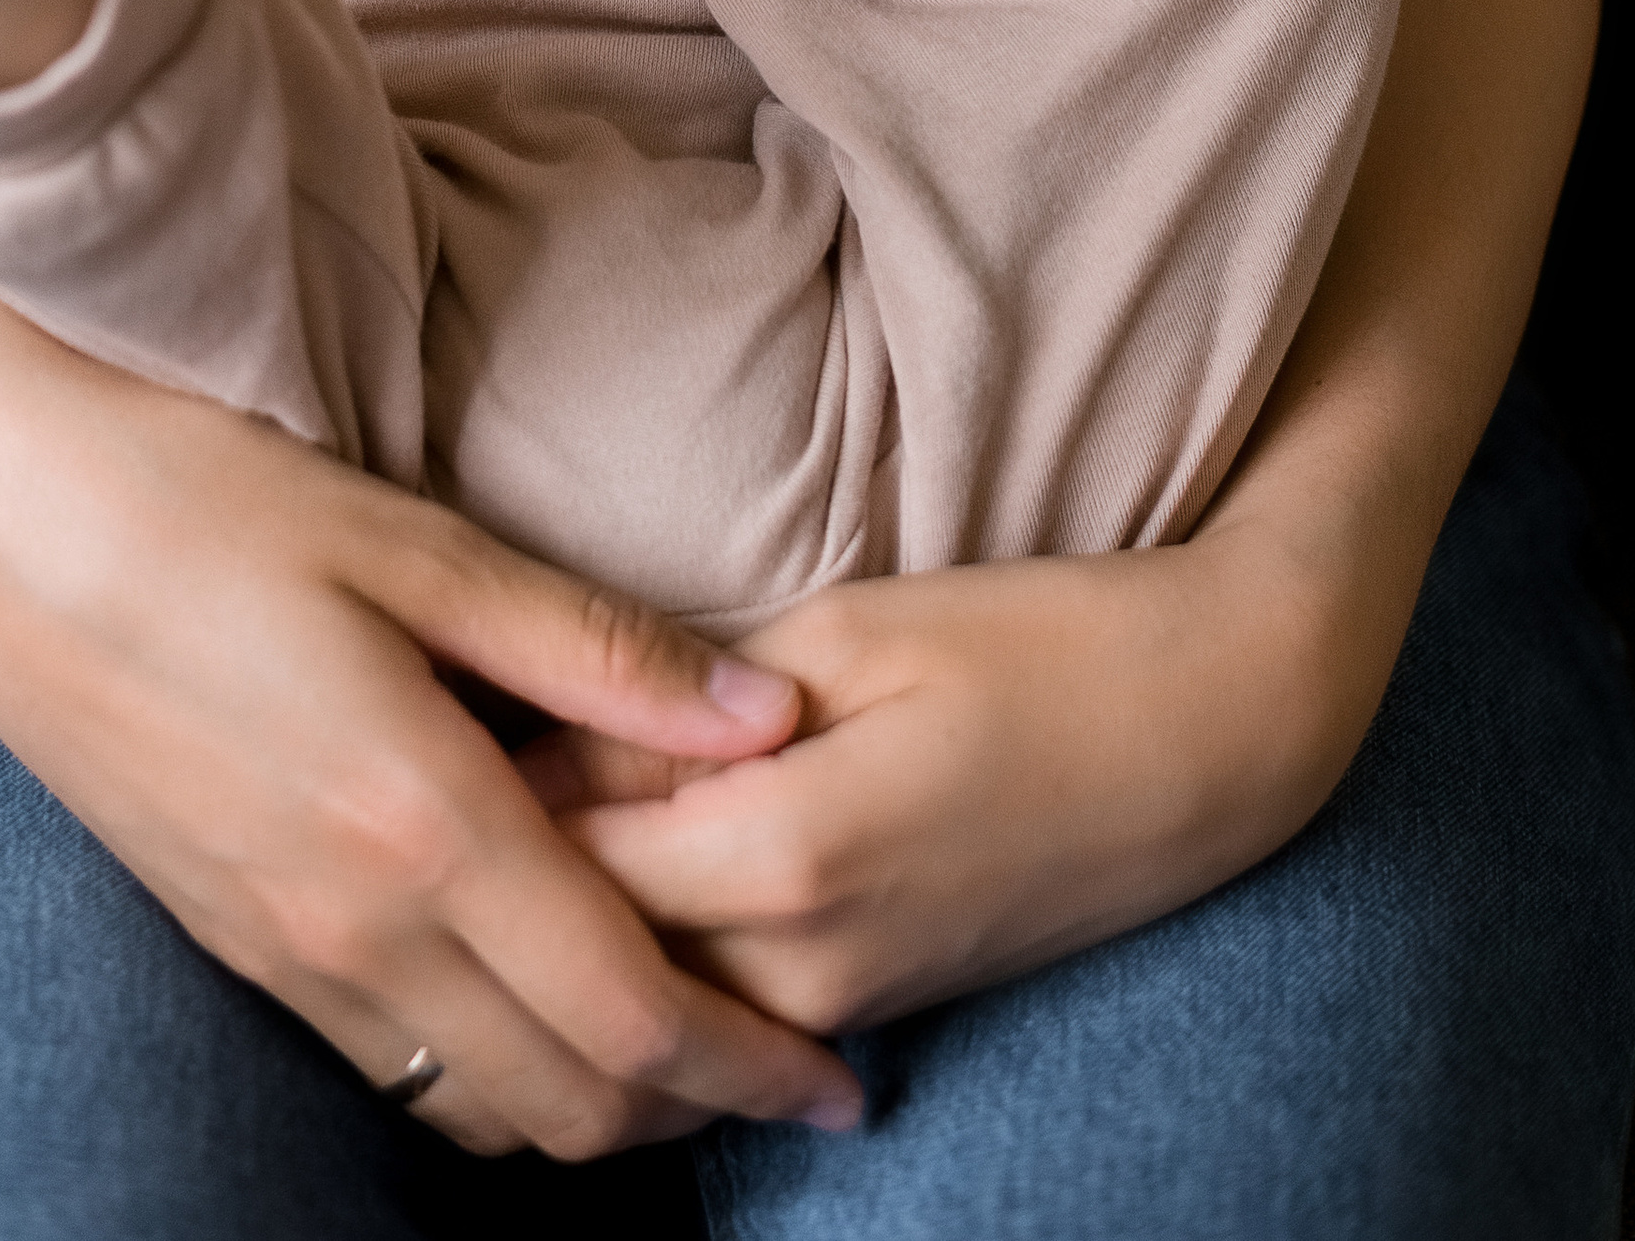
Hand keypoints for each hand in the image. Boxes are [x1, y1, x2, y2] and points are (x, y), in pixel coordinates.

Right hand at [0, 270, 867, 1158]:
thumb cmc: (207, 494)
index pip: (626, 1015)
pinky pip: (383, 1064)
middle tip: (781, 1065)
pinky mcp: (223, 936)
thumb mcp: (417, 545)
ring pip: (470, 1107)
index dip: (749, 1067)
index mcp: (424, 821)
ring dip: (584, 1104)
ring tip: (673, 1042)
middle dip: (687, 1111)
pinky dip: (481, 1071)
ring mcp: (278, 946)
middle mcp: (353, 922)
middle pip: (562, 1103)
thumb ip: (598, 650)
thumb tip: (772, 717)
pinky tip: (520, 998)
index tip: (840, 1080)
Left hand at [518, 519, 1381, 1037]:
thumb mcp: (852, 628)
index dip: (473, 786)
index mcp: (781, 854)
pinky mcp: (869, 1006)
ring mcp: (838, 1004)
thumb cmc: (1042, 644)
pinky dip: (647, 940)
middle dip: (498, 867)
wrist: (1216, 735)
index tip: (418, 707)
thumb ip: (684, 701)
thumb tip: (538, 740)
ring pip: (641, 990)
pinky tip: (621, 850)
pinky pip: (713, 998)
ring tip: (511, 801)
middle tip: (432, 756)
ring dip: (566, 914)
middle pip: (580, 947)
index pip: (555, 859)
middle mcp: (797, 965)